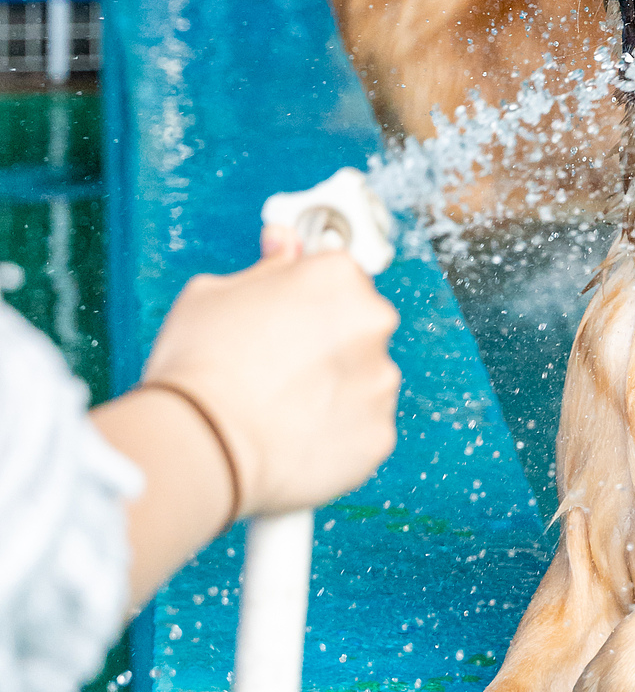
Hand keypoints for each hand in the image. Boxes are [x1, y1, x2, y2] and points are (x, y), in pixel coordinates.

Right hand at [142, 249, 399, 516]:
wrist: (200, 447)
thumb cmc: (199, 367)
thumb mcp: (215, 292)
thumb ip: (267, 266)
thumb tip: (285, 245)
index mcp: (337, 277)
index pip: (338, 273)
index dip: (306, 294)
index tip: (287, 311)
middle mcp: (372, 323)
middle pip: (357, 323)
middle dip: (325, 339)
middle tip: (275, 360)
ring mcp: (379, 381)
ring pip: (363, 376)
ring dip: (335, 385)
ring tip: (280, 402)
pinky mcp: (378, 434)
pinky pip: (362, 425)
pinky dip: (337, 430)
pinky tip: (294, 432)